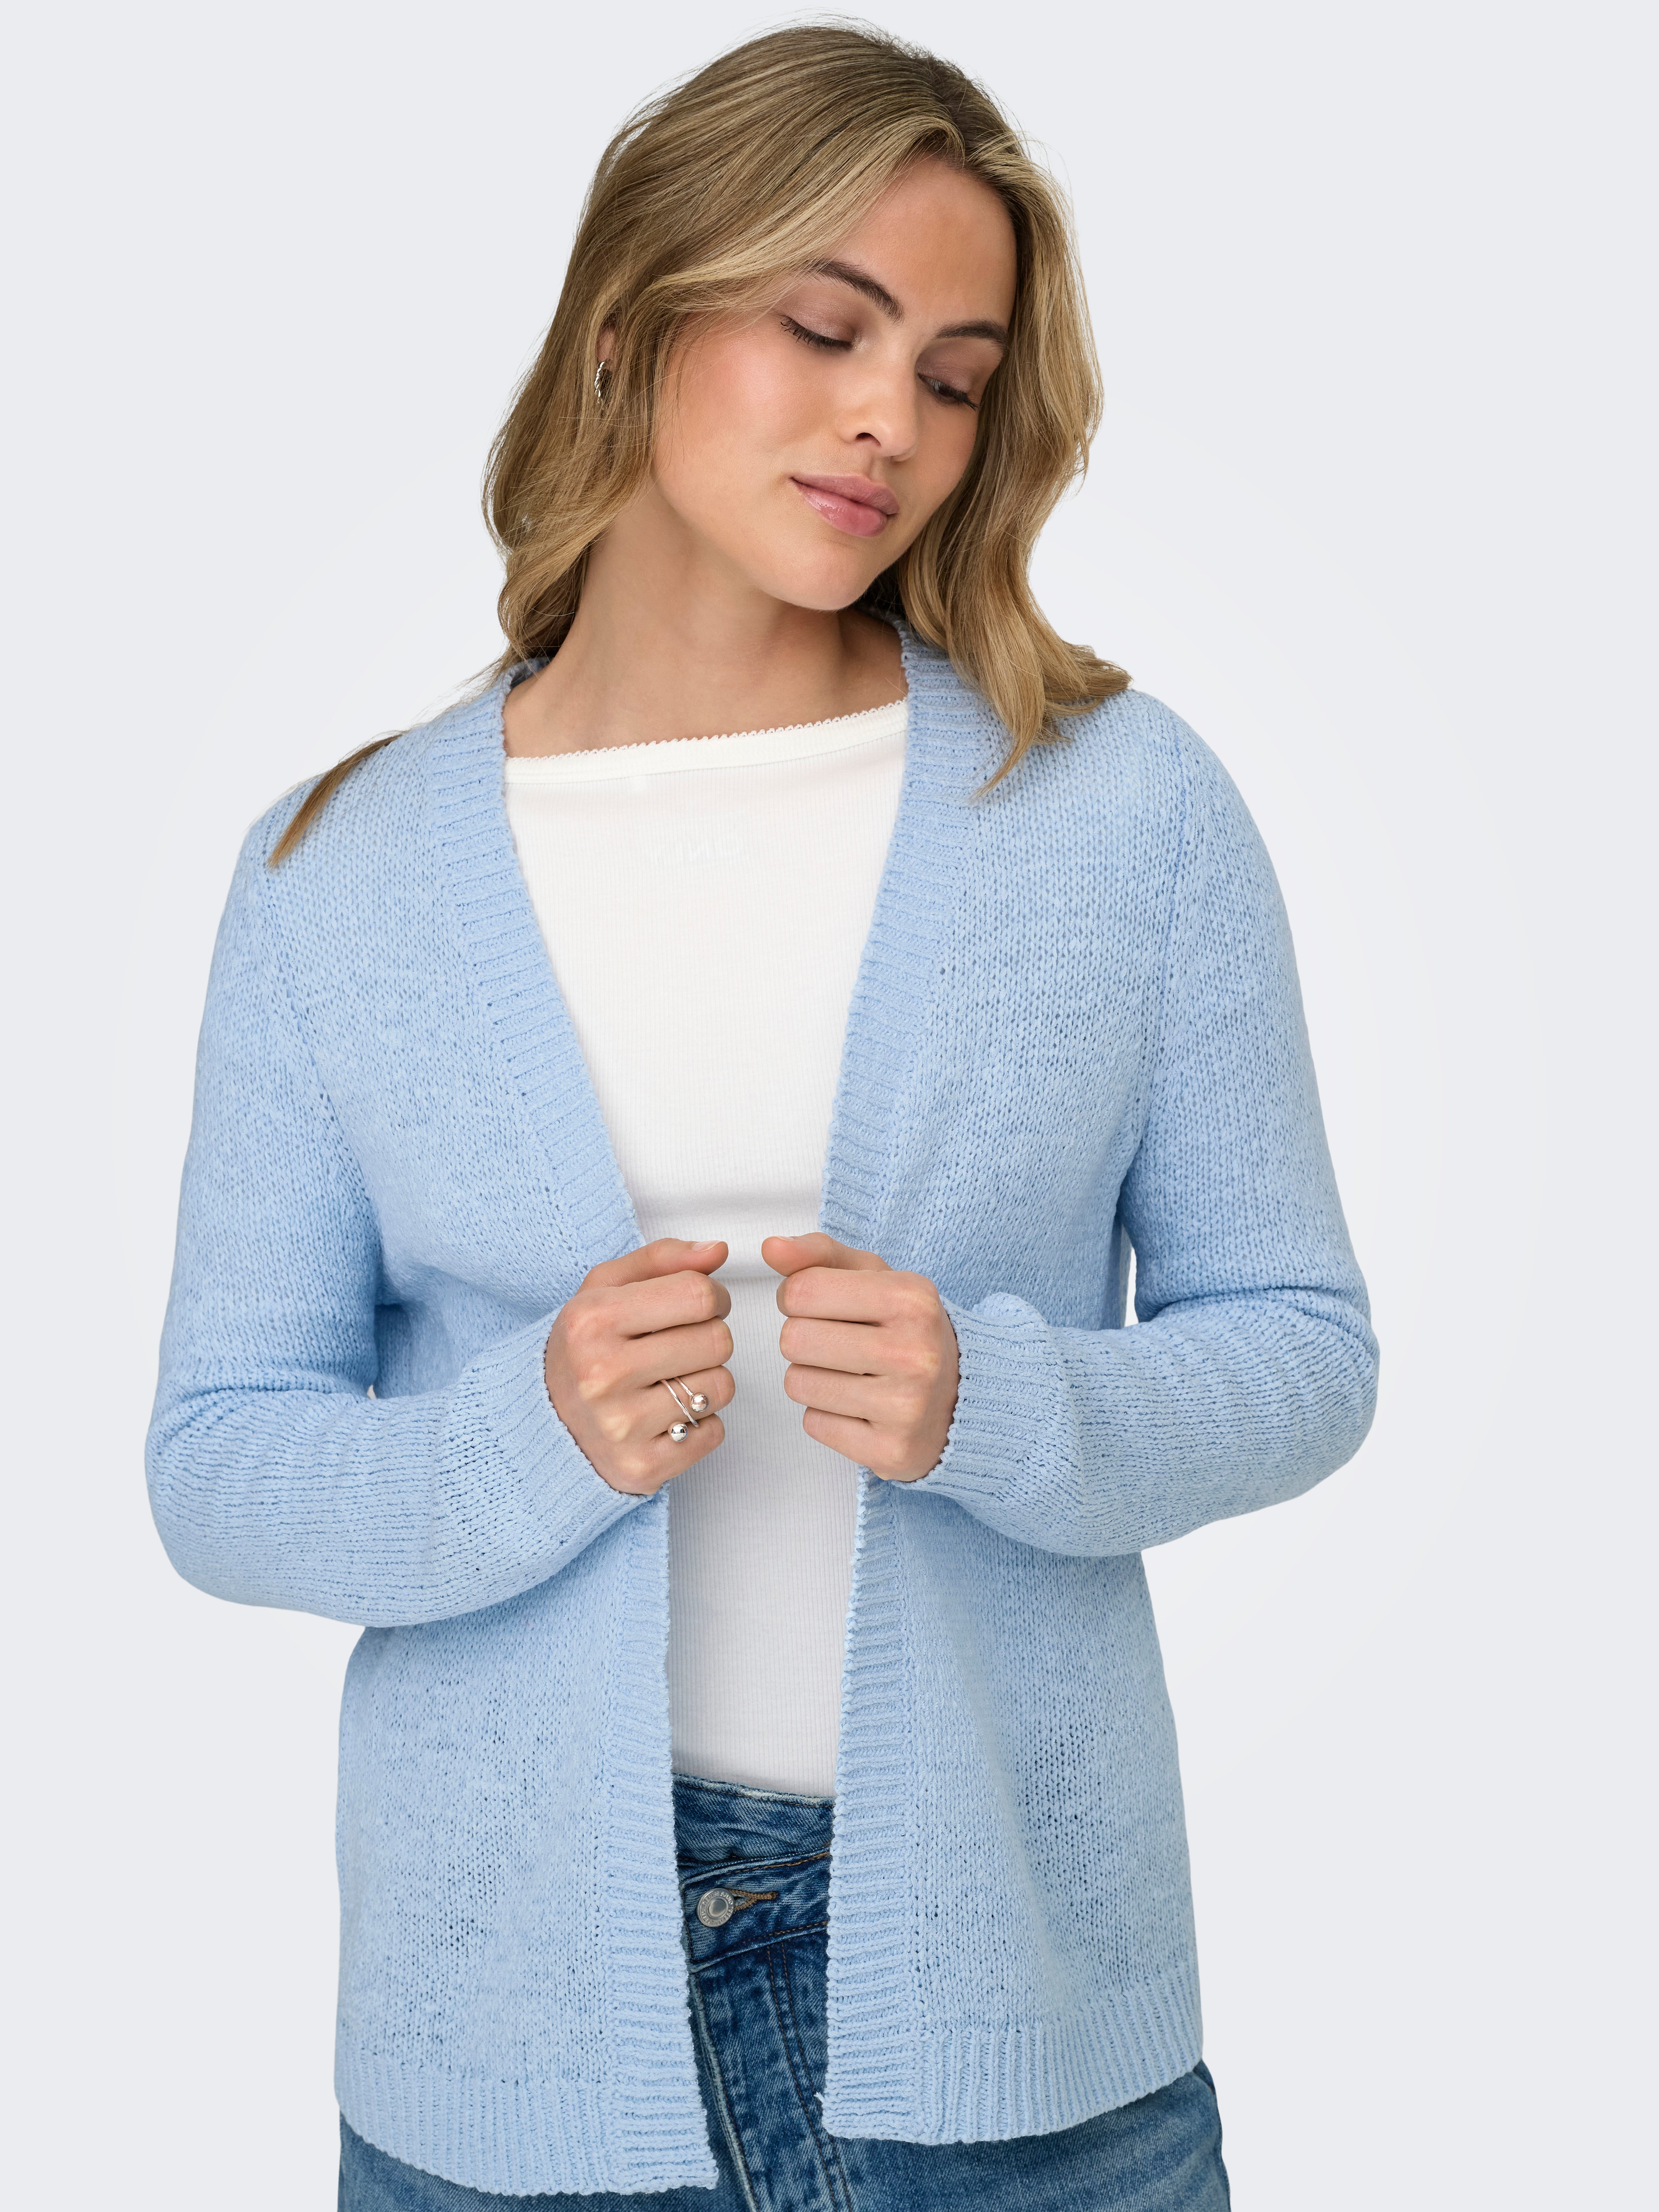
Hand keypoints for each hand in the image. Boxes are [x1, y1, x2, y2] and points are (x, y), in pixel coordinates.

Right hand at [544, 1238, 734, 1494]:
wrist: (540, 1423)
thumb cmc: (582, 1349)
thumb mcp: (605, 1288)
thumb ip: (662, 1259)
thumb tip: (717, 1251)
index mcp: (593, 1320)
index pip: (698, 1294)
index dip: (711, 1296)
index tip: (698, 1305)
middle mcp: (602, 1374)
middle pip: (717, 1340)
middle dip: (708, 1337)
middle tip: (679, 1345)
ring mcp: (621, 1426)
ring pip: (721, 1387)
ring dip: (707, 1380)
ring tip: (670, 1380)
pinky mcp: (641, 1466)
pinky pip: (714, 1432)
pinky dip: (701, 1423)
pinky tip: (667, 1414)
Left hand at [762, 1233, 958, 1482]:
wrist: (963, 1397)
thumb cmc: (907, 1330)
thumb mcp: (874, 1277)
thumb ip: (819, 1255)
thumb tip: (770, 1247)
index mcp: (911, 1299)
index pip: (802, 1290)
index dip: (797, 1297)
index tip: (823, 1306)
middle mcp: (914, 1352)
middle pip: (794, 1339)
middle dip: (803, 1340)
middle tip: (836, 1344)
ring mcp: (906, 1406)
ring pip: (797, 1384)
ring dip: (811, 1378)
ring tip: (848, 1374)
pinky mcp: (892, 1450)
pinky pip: (814, 1424)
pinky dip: (826, 1415)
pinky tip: (858, 1406)